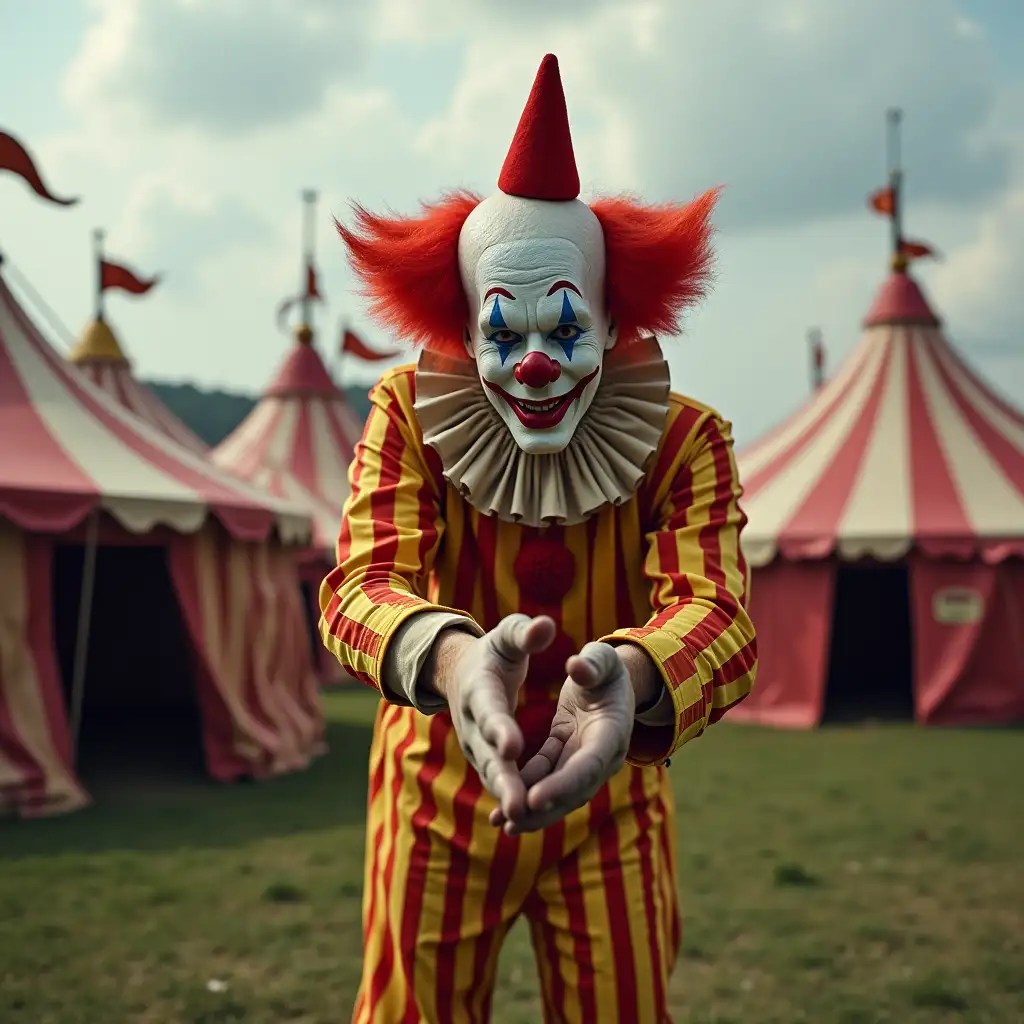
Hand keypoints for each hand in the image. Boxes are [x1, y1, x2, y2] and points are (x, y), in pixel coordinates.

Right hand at [431, 613, 555, 823]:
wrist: (462, 674)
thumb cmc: (493, 651)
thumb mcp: (507, 635)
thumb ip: (524, 632)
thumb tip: (545, 625)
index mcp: (479, 688)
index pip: (489, 709)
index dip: (500, 728)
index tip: (514, 745)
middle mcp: (472, 722)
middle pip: (487, 753)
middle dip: (503, 779)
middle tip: (518, 804)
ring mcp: (476, 745)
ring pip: (492, 774)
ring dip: (506, 796)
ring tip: (521, 820)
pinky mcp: (485, 760)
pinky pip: (499, 782)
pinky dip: (509, 800)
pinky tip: (524, 823)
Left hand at [489, 642, 635, 834]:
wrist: (609, 677)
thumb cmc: (606, 665)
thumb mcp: (603, 658)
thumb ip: (594, 663)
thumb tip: (576, 666)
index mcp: (613, 731)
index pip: (589, 764)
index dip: (563, 783)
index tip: (534, 798)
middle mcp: (602, 754)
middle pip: (574, 788)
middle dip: (545, 807)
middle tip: (512, 820)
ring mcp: (583, 758)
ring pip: (559, 792)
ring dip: (533, 810)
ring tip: (502, 824)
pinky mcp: (565, 755)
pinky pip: (544, 777)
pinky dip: (525, 790)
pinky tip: (500, 809)